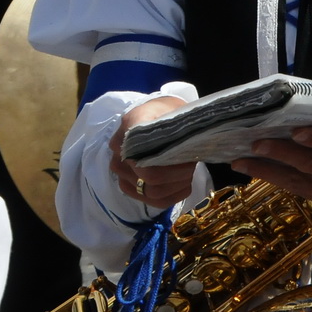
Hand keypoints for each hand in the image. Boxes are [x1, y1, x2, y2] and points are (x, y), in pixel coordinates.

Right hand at [111, 96, 194, 210]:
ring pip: (152, 192)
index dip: (171, 162)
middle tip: (192, 164)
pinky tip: (184, 184)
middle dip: (179, 174)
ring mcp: (121, 171)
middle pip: (150, 177)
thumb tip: (189, 145)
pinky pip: (153, 201)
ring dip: (177, 185)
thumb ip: (177, 125)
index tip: (189, 155)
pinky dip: (173, 196)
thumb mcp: (174, 110)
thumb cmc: (168, 113)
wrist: (154, 117)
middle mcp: (119, 151)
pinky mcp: (129, 186)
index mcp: (131, 126)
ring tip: (189, 172)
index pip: (145, 153)